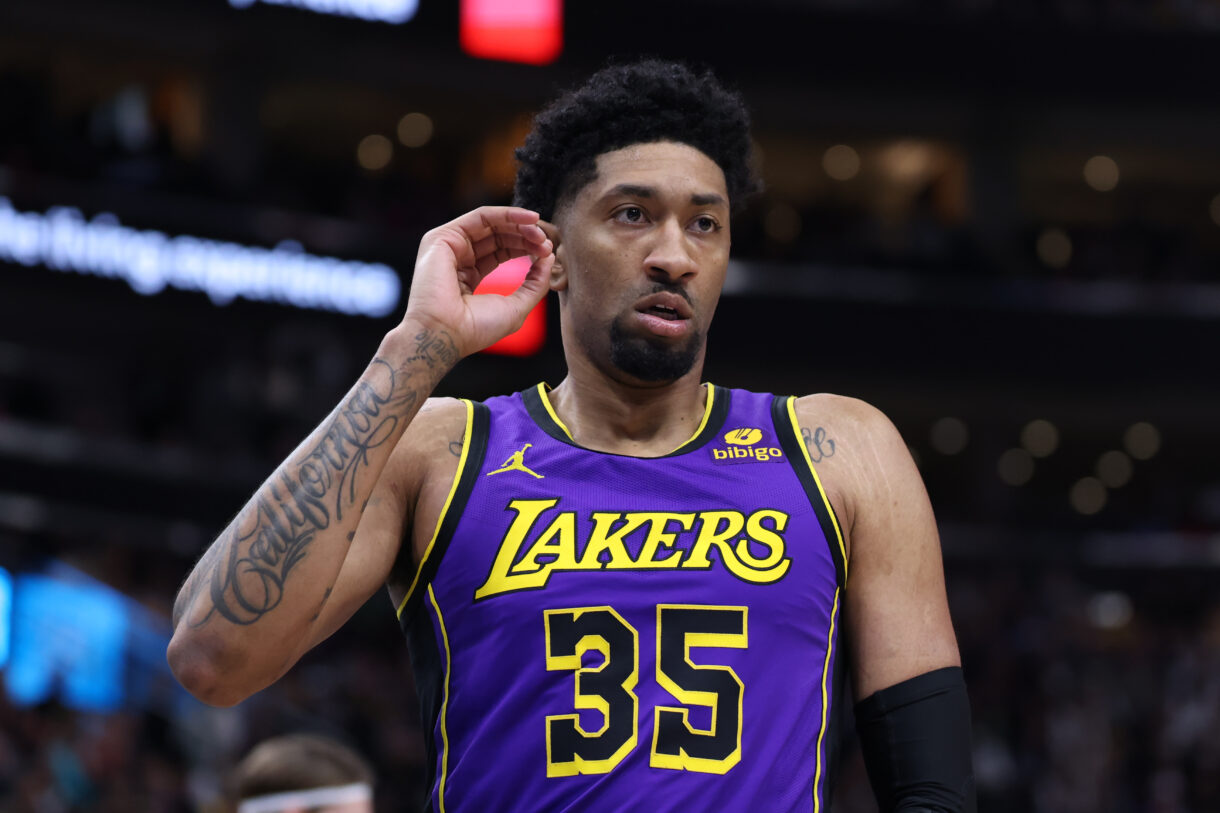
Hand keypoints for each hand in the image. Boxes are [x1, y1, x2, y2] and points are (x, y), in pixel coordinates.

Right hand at [404, 206, 553, 357]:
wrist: (446, 334)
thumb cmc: (476, 328)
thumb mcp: (517, 306)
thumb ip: (535, 283)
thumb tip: (548, 258)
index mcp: (469, 276)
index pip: (502, 252)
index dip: (526, 248)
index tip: (548, 252)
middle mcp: (458, 258)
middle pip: (497, 236)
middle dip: (525, 236)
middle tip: (547, 242)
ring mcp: (449, 246)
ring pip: (491, 224)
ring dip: (519, 224)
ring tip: (540, 233)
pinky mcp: (443, 237)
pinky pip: (480, 217)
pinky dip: (507, 214)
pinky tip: (529, 219)